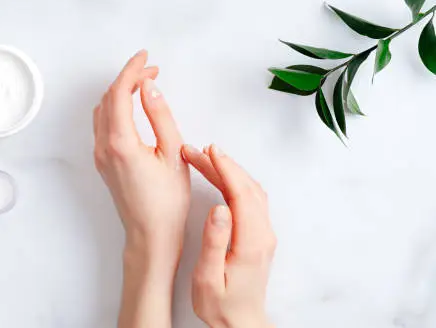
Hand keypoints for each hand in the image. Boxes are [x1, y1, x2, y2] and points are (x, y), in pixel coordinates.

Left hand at [93, 50, 189, 327]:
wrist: (150, 236)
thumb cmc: (166, 202)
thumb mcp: (173, 154)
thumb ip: (160, 116)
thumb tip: (149, 88)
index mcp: (120, 142)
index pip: (120, 93)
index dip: (132, 70)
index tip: (146, 58)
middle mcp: (103, 147)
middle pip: (108, 98)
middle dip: (128, 78)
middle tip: (151, 71)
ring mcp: (100, 156)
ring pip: (102, 111)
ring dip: (120, 93)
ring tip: (144, 86)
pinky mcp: (103, 163)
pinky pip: (102, 125)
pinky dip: (115, 109)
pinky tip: (133, 109)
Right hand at [182, 144, 276, 327]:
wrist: (240, 322)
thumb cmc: (221, 305)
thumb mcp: (208, 278)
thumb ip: (214, 242)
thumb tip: (219, 209)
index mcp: (251, 243)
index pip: (241, 194)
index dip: (226, 169)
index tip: (210, 151)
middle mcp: (263, 235)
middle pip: (247, 187)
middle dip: (223, 164)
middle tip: (198, 150)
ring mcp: (263, 234)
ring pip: (250, 191)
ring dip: (229, 171)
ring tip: (204, 159)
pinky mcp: (258, 235)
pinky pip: (249, 199)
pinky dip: (234, 182)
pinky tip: (219, 178)